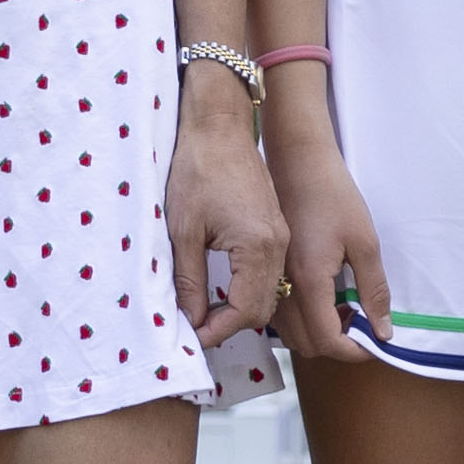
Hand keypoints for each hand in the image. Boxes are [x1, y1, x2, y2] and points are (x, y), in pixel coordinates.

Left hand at [167, 73, 288, 348]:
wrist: (220, 126)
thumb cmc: (198, 170)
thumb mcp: (184, 231)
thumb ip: (190, 281)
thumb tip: (191, 320)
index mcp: (257, 246)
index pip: (245, 311)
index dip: (217, 331)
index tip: (191, 338)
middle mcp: (277, 245)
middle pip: (263, 308)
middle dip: (230, 325)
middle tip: (195, 328)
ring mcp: (280, 236)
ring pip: (269, 292)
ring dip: (240, 308)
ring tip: (205, 311)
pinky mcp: (275, 227)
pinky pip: (270, 273)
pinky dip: (249, 289)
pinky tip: (222, 287)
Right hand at [265, 99, 389, 358]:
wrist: (297, 163)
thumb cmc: (333, 196)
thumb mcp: (365, 242)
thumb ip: (374, 291)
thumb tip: (383, 332)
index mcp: (308, 281)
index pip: (327, 341)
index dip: (353, 351)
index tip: (372, 342)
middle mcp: (282, 288)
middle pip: (307, 345)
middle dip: (336, 345)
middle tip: (360, 323)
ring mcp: (270, 282)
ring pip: (291, 334)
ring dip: (318, 333)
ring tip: (344, 309)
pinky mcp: (266, 273)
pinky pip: (281, 315)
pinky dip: (303, 319)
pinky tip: (324, 296)